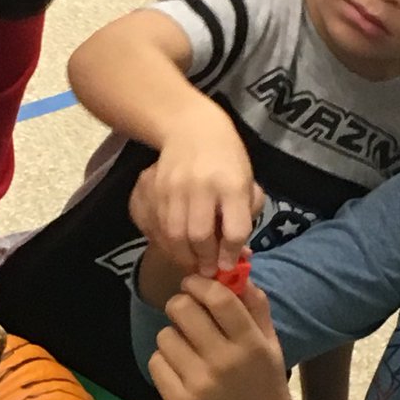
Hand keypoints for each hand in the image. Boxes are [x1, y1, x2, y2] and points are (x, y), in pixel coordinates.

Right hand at [130, 142, 262, 277]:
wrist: (191, 129)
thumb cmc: (226, 161)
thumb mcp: (246, 184)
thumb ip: (245, 217)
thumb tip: (238, 255)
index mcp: (232, 185)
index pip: (235, 230)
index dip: (231, 254)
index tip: (228, 266)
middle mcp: (202, 185)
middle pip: (200, 235)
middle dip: (204, 260)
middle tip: (207, 270)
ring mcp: (174, 186)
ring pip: (174, 235)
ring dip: (183, 256)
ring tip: (192, 262)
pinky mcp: (153, 187)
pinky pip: (156, 226)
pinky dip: (166, 243)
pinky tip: (176, 247)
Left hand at [147, 274, 289, 399]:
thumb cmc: (265, 386)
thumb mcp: (270, 344)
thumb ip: (255, 306)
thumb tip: (233, 272)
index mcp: (250, 344)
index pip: (218, 297)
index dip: (199, 284)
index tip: (194, 284)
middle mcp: (224, 362)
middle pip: (182, 309)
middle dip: (181, 305)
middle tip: (187, 315)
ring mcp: (200, 384)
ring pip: (165, 335)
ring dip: (173, 336)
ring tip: (187, 349)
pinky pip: (156, 362)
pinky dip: (164, 361)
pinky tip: (180, 370)